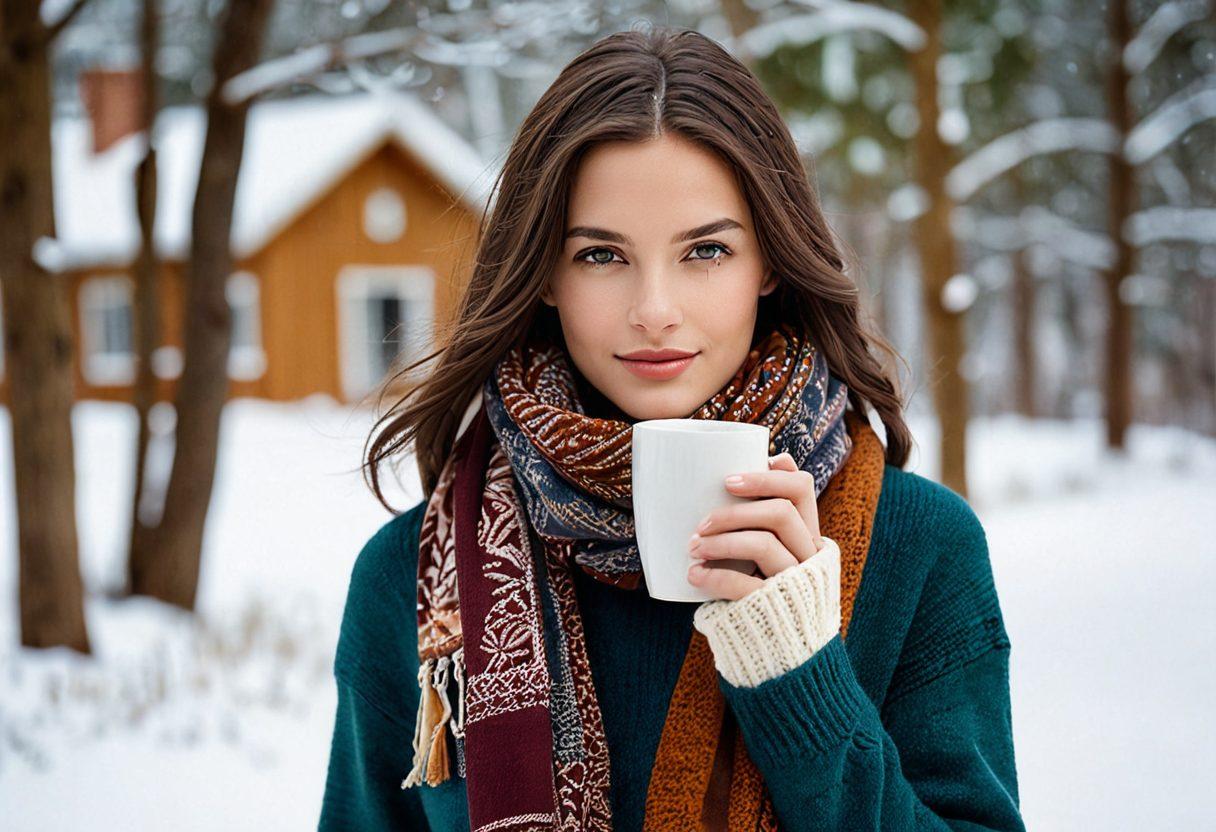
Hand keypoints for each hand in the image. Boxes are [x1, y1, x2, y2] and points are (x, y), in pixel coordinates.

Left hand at [686, 452, 825, 600]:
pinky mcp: (775, 607)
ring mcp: (795, 581)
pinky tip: (694, 574)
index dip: (767, 477)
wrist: (776, 648)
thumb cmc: (763, 589)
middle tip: (702, 523)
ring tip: (693, 548)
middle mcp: (808, 555)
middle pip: (781, 512)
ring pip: (764, 543)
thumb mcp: (773, 553)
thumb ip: (768, 520)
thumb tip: (767, 464)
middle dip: (735, 512)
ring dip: (721, 542)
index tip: (727, 480)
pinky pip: (744, 583)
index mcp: (807, 535)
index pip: (800, 488)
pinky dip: (714, 576)